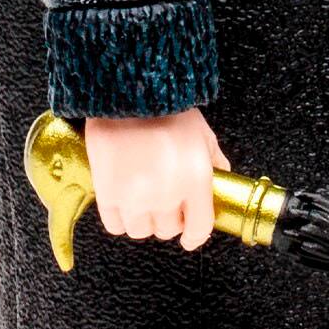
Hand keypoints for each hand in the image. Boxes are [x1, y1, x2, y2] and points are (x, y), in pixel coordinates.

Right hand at [84, 109, 229, 251]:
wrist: (127, 92)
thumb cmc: (167, 109)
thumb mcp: (203, 133)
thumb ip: (214, 160)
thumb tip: (222, 177)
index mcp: (196, 179)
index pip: (199, 228)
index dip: (194, 237)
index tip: (190, 237)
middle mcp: (167, 193)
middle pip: (168, 230)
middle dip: (169, 220)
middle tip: (165, 204)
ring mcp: (135, 196)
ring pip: (141, 230)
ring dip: (143, 220)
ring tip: (142, 201)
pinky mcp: (107, 193)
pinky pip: (115, 224)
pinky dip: (120, 218)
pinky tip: (123, 202)